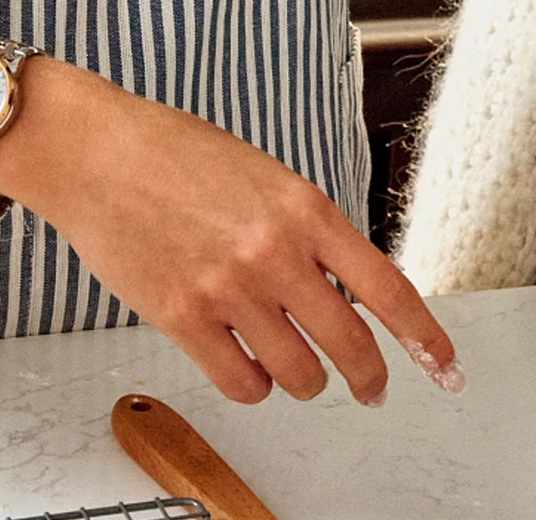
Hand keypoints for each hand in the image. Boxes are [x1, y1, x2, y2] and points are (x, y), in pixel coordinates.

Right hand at [0, 60, 461, 406]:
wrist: (92, 151)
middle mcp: (274, 253)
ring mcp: (228, 291)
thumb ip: (301, 225)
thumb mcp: (256, 171)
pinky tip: (243, 363)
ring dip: (304, 379)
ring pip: (300, 375)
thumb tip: (336, 283)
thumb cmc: (166, 149)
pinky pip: (242, 384)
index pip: (388, 288)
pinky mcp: (182, 319)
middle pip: (352, 346)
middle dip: (369, 377)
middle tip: (369, 386)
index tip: (443, 367)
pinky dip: (252, 385)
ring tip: (292, 367)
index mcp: (301, 207)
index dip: (425, 338)